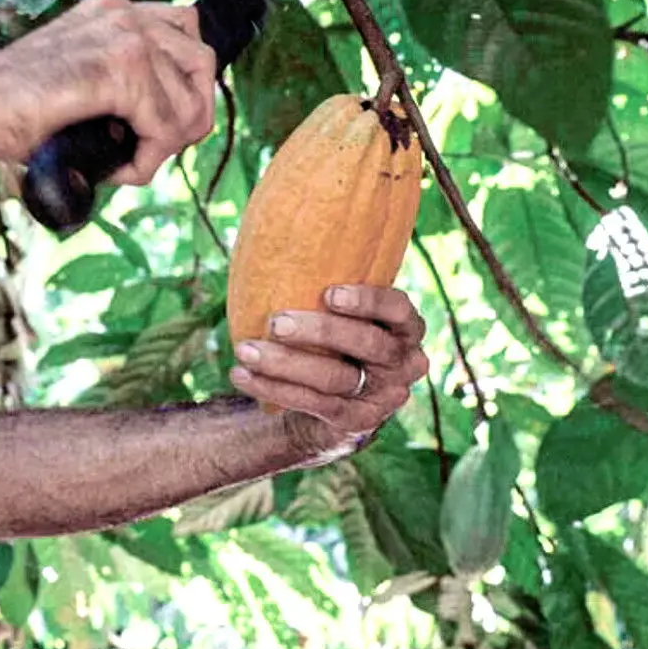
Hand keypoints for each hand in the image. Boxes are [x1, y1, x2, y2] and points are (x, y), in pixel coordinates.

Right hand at [0, 0, 216, 185]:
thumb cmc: (10, 108)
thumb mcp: (80, 83)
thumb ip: (122, 87)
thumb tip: (171, 122)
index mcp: (113, 9)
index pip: (188, 37)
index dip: (182, 91)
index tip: (154, 129)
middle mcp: (123, 13)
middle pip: (201, 63)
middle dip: (188, 117)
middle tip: (152, 150)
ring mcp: (123, 36)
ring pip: (190, 100)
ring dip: (167, 145)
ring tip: (129, 164)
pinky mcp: (118, 69)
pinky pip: (165, 126)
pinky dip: (148, 159)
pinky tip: (119, 171)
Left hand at [227, 284, 430, 451]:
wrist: (333, 406)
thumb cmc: (331, 341)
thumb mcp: (338, 313)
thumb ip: (324, 284)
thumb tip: (276, 227)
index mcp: (405, 327)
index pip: (398, 309)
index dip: (367, 301)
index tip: (329, 293)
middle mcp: (406, 361)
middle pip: (367, 344)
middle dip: (319, 331)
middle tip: (275, 322)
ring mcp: (386, 396)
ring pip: (336, 377)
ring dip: (285, 363)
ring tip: (245, 349)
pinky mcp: (359, 421)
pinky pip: (315, 404)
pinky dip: (274, 388)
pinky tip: (241, 375)